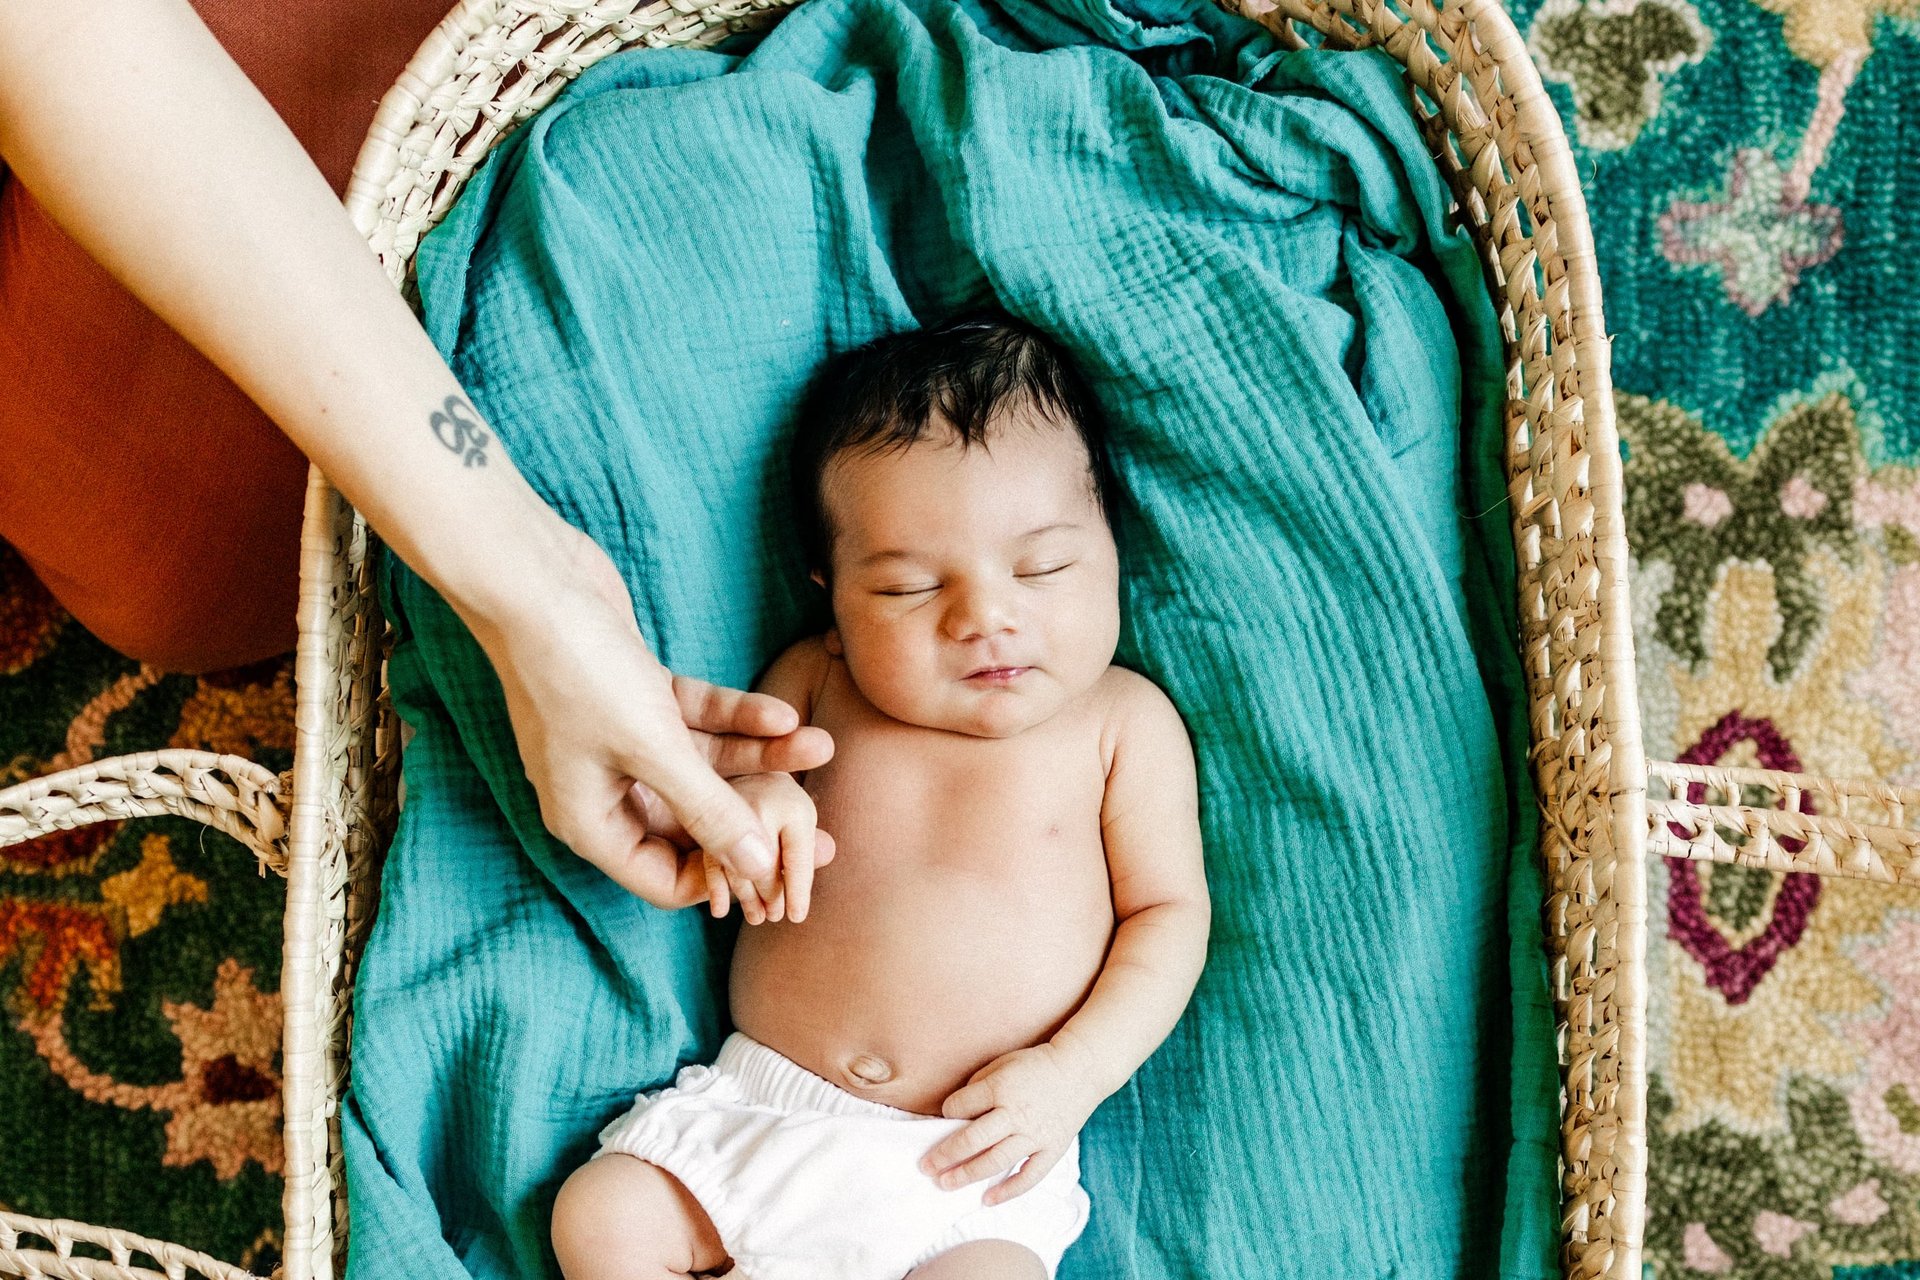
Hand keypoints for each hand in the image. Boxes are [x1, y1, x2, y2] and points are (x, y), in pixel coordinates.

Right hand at [471, 520, 833, 906]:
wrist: (534, 579)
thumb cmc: (579, 672)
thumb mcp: (653, 749)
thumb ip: (708, 810)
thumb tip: (757, 867)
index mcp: (588, 822)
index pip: (664, 877)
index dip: (723, 876)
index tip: (783, 865)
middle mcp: (602, 789)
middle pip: (692, 823)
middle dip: (756, 816)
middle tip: (823, 822)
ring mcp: (619, 741)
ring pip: (703, 764)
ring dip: (760, 756)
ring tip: (821, 746)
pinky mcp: (636, 695)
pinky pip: (696, 719)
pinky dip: (735, 716)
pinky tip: (783, 714)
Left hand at [920, 1042, 1101, 1205]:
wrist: (1080, 1069)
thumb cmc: (1036, 1064)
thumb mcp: (1003, 1062)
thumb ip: (979, 1085)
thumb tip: (957, 1111)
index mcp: (1000, 1088)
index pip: (960, 1107)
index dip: (947, 1113)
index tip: (944, 1118)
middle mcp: (1015, 1114)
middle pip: (971, 1140)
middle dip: (944, 1155)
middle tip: (926, 1167)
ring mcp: (1034, 1135)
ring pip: (994, 1162)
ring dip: (966, 1175)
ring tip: (945, 1184)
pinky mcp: (1051, 1149)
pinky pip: (1028, 1176)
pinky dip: (1008, 1191)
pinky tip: (987, 1200)